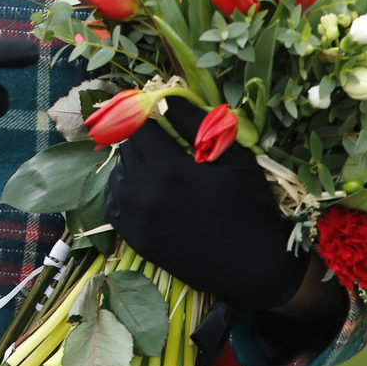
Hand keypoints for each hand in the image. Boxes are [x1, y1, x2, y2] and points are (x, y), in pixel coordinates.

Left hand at [105, 103, 308, 311]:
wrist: (253, 265)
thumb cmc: (249, 205)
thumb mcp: (232, 157)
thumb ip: (196, 124)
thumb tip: (166, 100)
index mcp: (168, 168)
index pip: (137, 128)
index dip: (145, 117)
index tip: (156, 116)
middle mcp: (145, 193)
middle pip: (126, 150)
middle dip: (141, 139)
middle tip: (162, 141)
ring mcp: (138, 220)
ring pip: (117, 178)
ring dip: (131, 166)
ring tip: (155, 167)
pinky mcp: (138, 241)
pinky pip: (114, 208)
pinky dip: (123, 194)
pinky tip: (142, 192)